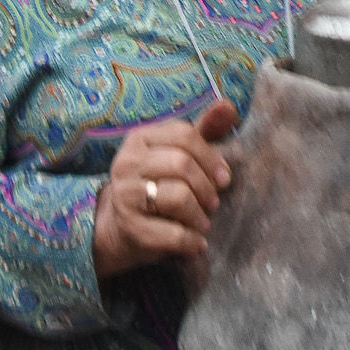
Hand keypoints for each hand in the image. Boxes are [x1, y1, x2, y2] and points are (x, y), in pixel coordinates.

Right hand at [93, 100, 237, 286]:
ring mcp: (124, 195)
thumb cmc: (159, 184)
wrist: (121, 228)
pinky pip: (173, 233)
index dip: (212, 157)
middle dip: (207, 187)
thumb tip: (228, 105)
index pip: (185, 135)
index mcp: (140, 138)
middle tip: (213, 203)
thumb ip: (205, 130)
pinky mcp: (129, 228)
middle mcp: (126, 162)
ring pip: (179, 197)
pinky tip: (196, 243)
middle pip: (182, 164)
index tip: (224, 178)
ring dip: (200, 216)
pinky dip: (193, 241)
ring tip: (202, 222)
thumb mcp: (180, 153)